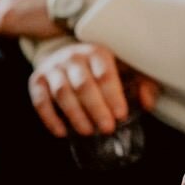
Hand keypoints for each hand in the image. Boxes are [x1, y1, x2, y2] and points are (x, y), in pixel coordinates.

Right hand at [0, 0, 64, 39]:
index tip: (9, 30)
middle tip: (25, 17)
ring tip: (34, 3)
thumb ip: (13, 29)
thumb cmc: (57, 23)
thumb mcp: (32, 34)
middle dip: (7, 13)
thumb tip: (6, 27)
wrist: (78, 0)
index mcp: (3, 19)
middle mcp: (4, 0)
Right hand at [28, 42, 157, 138]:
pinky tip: (61, 132)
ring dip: (75, 115)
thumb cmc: (101, 68)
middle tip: (107, 128)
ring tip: (88, 132)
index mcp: (97, 52)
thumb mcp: (124, 68)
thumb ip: (142, 83)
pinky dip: (50, 118)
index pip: (105, 74)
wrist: (65, 55)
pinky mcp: (36, 81)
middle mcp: (73, 57)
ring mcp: (53, 68)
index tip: (121, 114)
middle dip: (96, 108)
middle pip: (83, 85)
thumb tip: (148, 104)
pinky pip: (40, 101)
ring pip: (62, 93)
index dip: (113, 95)